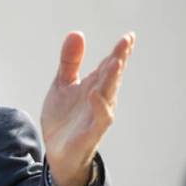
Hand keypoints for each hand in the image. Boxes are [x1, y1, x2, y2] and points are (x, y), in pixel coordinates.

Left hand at [40, 31, 135, 185]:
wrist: (57, 153)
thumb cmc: (64, 118)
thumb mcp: (62, 85)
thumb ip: (70, 61)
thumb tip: (77, 33)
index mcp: (94, 85)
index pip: (109, 65)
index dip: (119, 51)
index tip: (129, 36)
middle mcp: (100, 98)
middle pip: (112, 76)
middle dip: (119, 59)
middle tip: (127, 42)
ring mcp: (97, 115)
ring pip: (109, 95)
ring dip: (113, 79)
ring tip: (116, 61)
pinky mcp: (91, 132)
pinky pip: (99, 119)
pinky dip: (98, 106)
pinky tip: (94, 93)